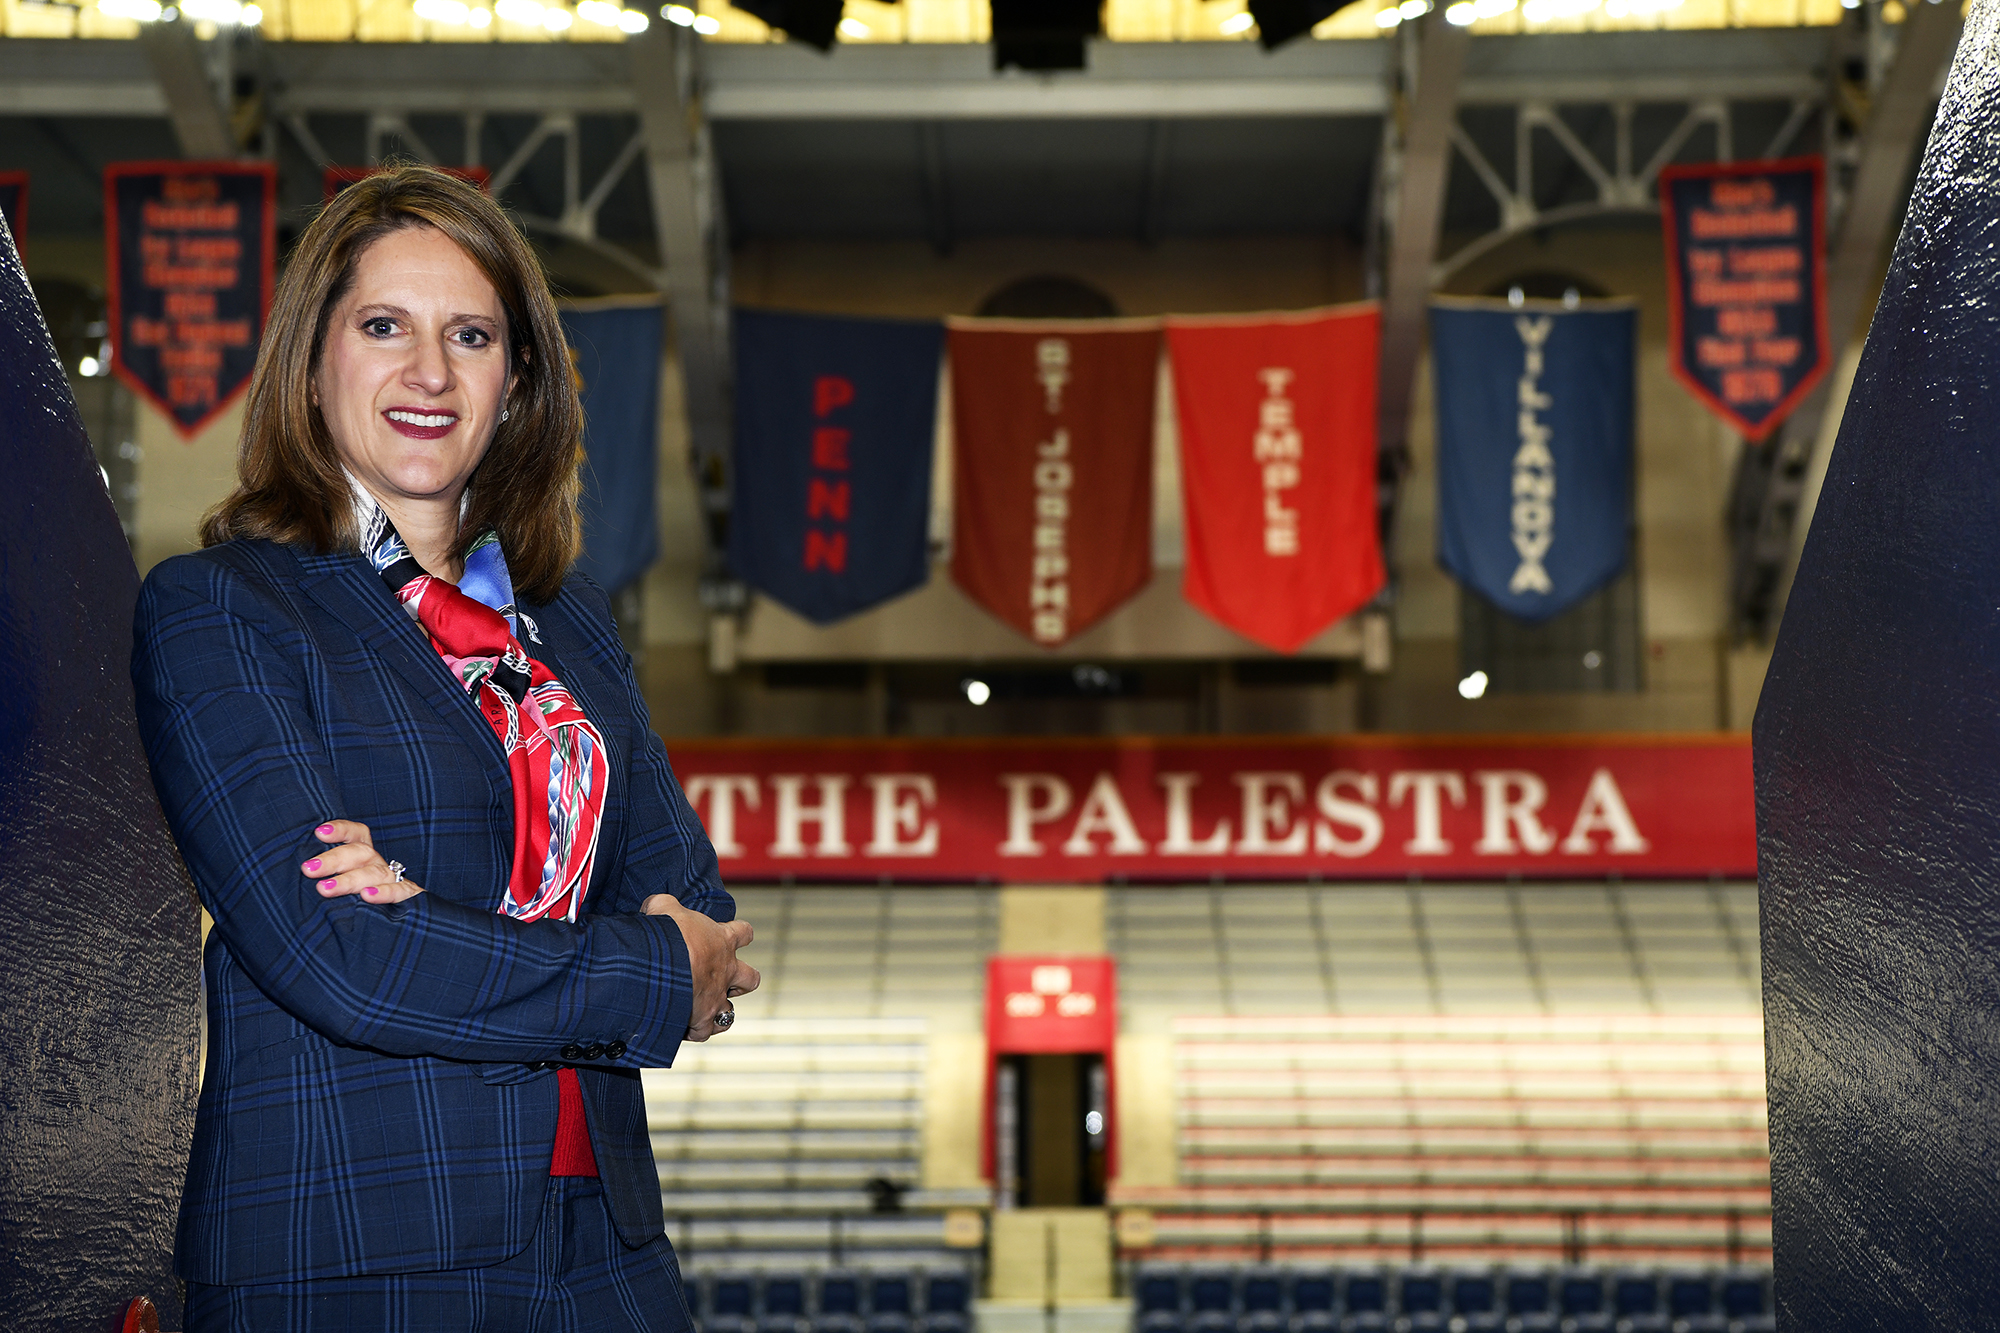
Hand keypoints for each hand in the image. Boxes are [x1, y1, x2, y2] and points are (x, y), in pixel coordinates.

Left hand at [304, 820, 423, 904]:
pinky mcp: (412, 898)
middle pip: (361, 853)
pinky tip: (366, 896)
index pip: (357, 835)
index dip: (341, 830)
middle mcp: (379, 866)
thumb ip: (327, 882)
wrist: (408, 934)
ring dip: (350, 880)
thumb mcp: (342, 891)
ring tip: (325, 889)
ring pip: (375, 873)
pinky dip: (384, 892)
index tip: (319, 833)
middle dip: (334, 860)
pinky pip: (400, 891)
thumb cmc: (359, 910)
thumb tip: (297, 876)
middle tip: (309, 869)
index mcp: (364, 860)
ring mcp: (396, 881)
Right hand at [641, 894, 756, 1040]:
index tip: (731, 936)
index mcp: (722, 940)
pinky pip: (707, 1031)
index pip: (744, 932)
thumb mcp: (664, 908)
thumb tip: (653, 905)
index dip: (740, 934)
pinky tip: (685, 1027)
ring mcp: (717, 996)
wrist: (663, 963)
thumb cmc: (668, 933)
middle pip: (752, 978)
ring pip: (731, 1011)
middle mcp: (727, 970)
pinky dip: (699, 1031)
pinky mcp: (704, 1018)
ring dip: (720, 1009)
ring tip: (704, 1007)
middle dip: (742, 980)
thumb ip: (664, 905)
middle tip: (724, 979)